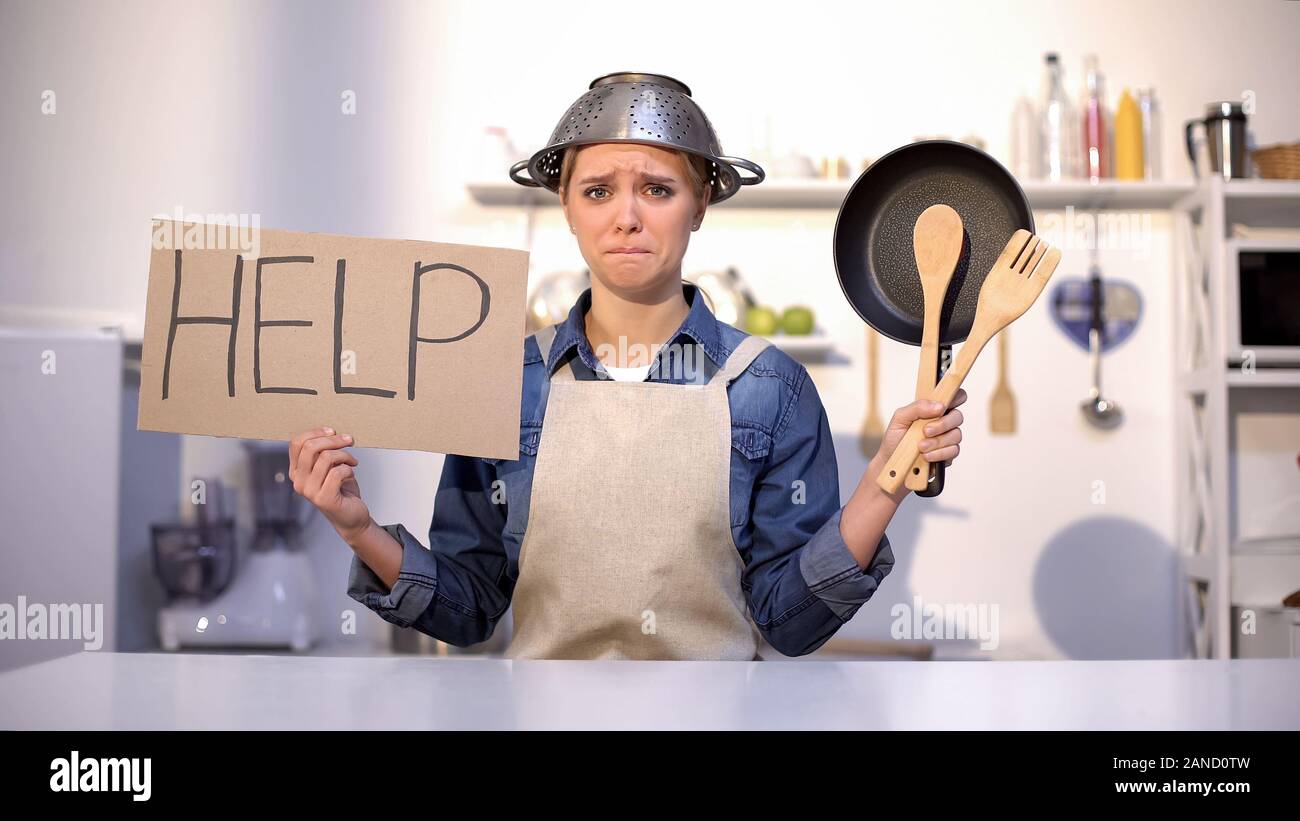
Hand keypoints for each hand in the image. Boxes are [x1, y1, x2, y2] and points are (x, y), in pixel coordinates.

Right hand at [289, 427, 370, 541]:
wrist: (352, 516)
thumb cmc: (341, 489)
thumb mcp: (328, 467)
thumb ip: (322, 453)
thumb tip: (330, 433)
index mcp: (296, 471)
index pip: (296, 443)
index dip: (316, 432)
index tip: (333, 431)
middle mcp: (299, 481)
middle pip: (310, 447)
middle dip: (333, 440)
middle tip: (349, 440)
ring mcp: (310, 491)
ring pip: (326, 458)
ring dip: (345, 455)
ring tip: (352, 461)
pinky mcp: (324, 499)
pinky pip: (337, 472)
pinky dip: (349, 469)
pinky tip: (351, 473)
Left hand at [865, 389, 967, 504]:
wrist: (891, 463)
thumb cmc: (895, 438)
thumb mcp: (900, 418)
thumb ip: (917, 407)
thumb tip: (939, 406)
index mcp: (933, 409)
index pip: (955, 397)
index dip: (956, 397)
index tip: (944, 405)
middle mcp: (944, 421)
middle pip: (958, 416)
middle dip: (942, 424)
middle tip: (925, 431)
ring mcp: (948, 438)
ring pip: (956, 435)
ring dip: (937, 442)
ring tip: (920, 447)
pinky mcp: (949, 454)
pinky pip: (953, 451)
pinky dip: (939, 453)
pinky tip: (926, 456)